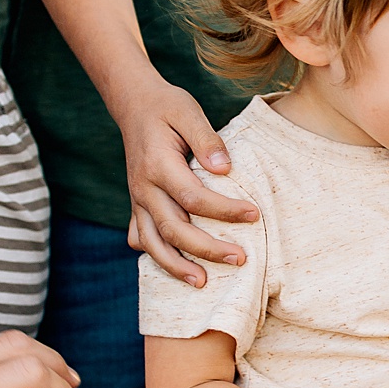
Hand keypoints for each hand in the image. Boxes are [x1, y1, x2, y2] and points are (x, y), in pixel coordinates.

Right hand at [115, 77, 258, 286]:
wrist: (133, 104)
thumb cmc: (167, 107)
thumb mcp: (188, 111)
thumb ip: (207, 139)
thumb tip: (226, 170)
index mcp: (158, 165)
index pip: (194, 198)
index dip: (225, 210)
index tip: (254, 214)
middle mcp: (143, 187)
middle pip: (174, 229)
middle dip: (206, 249)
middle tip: (239, 259)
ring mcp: (137, 200)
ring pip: (152, 242)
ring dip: (176, 266)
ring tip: (202, 283)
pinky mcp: (137, 205)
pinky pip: (142, 238)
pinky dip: (157, 258)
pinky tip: (177, 271)